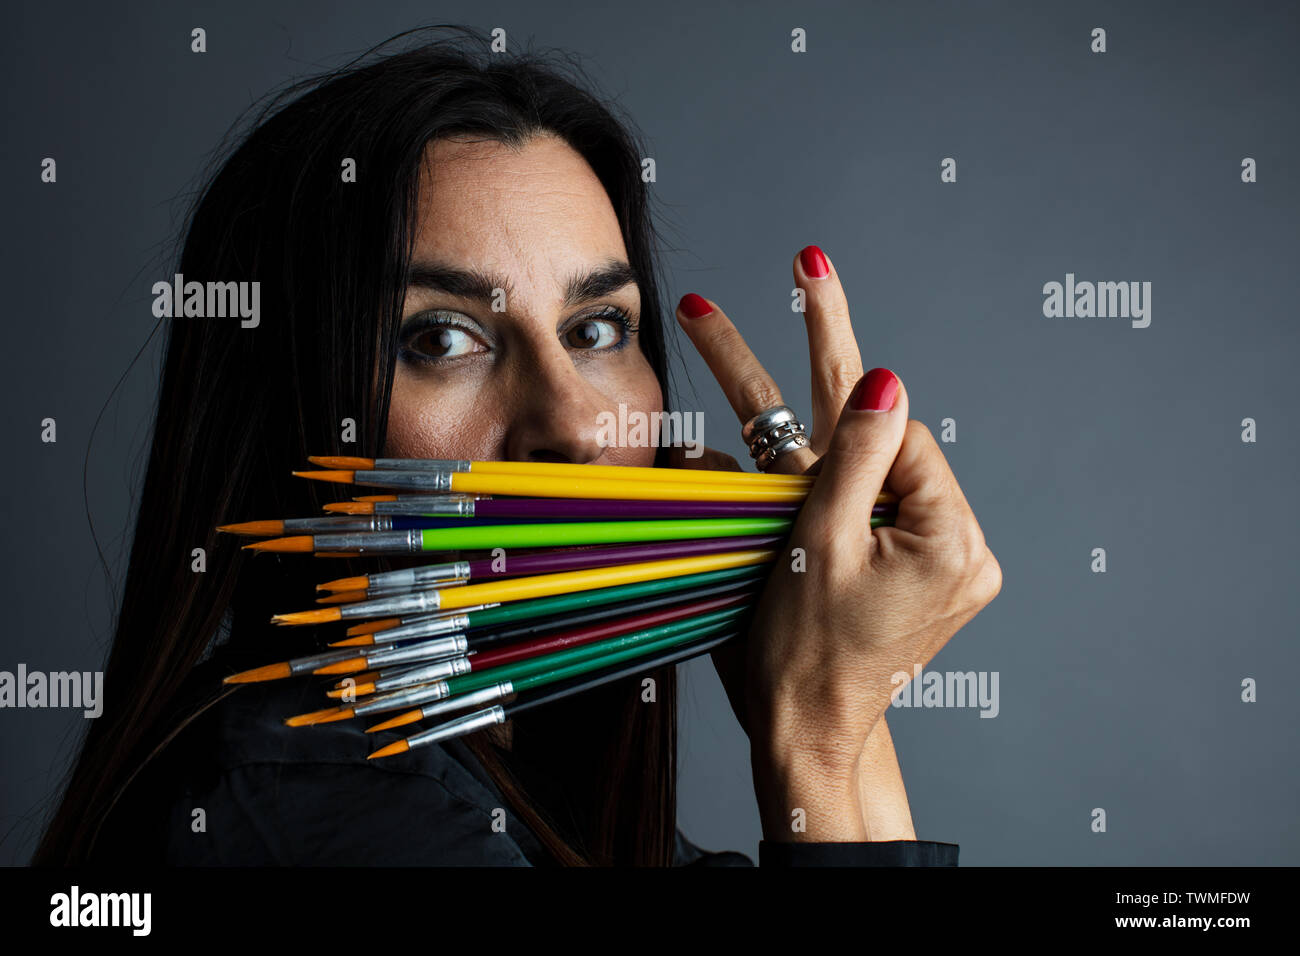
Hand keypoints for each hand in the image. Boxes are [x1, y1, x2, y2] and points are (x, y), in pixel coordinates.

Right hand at [673, 246, 1001, 840]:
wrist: (804, 730)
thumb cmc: (800, 653)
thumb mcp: (819, 546)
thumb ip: (854, 456)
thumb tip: (885, 375)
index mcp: (950, 539)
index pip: (895, 436)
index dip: (839, 434)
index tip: (793, 456)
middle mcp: (955, 542)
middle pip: (882, 427)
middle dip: (829, 343)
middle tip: (809, 260)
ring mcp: (936, 556)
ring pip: (865, 461)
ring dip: (807, 425)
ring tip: (729, 331)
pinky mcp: (910, 567)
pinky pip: (866, 500)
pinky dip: (826, 485)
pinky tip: (781, 480)